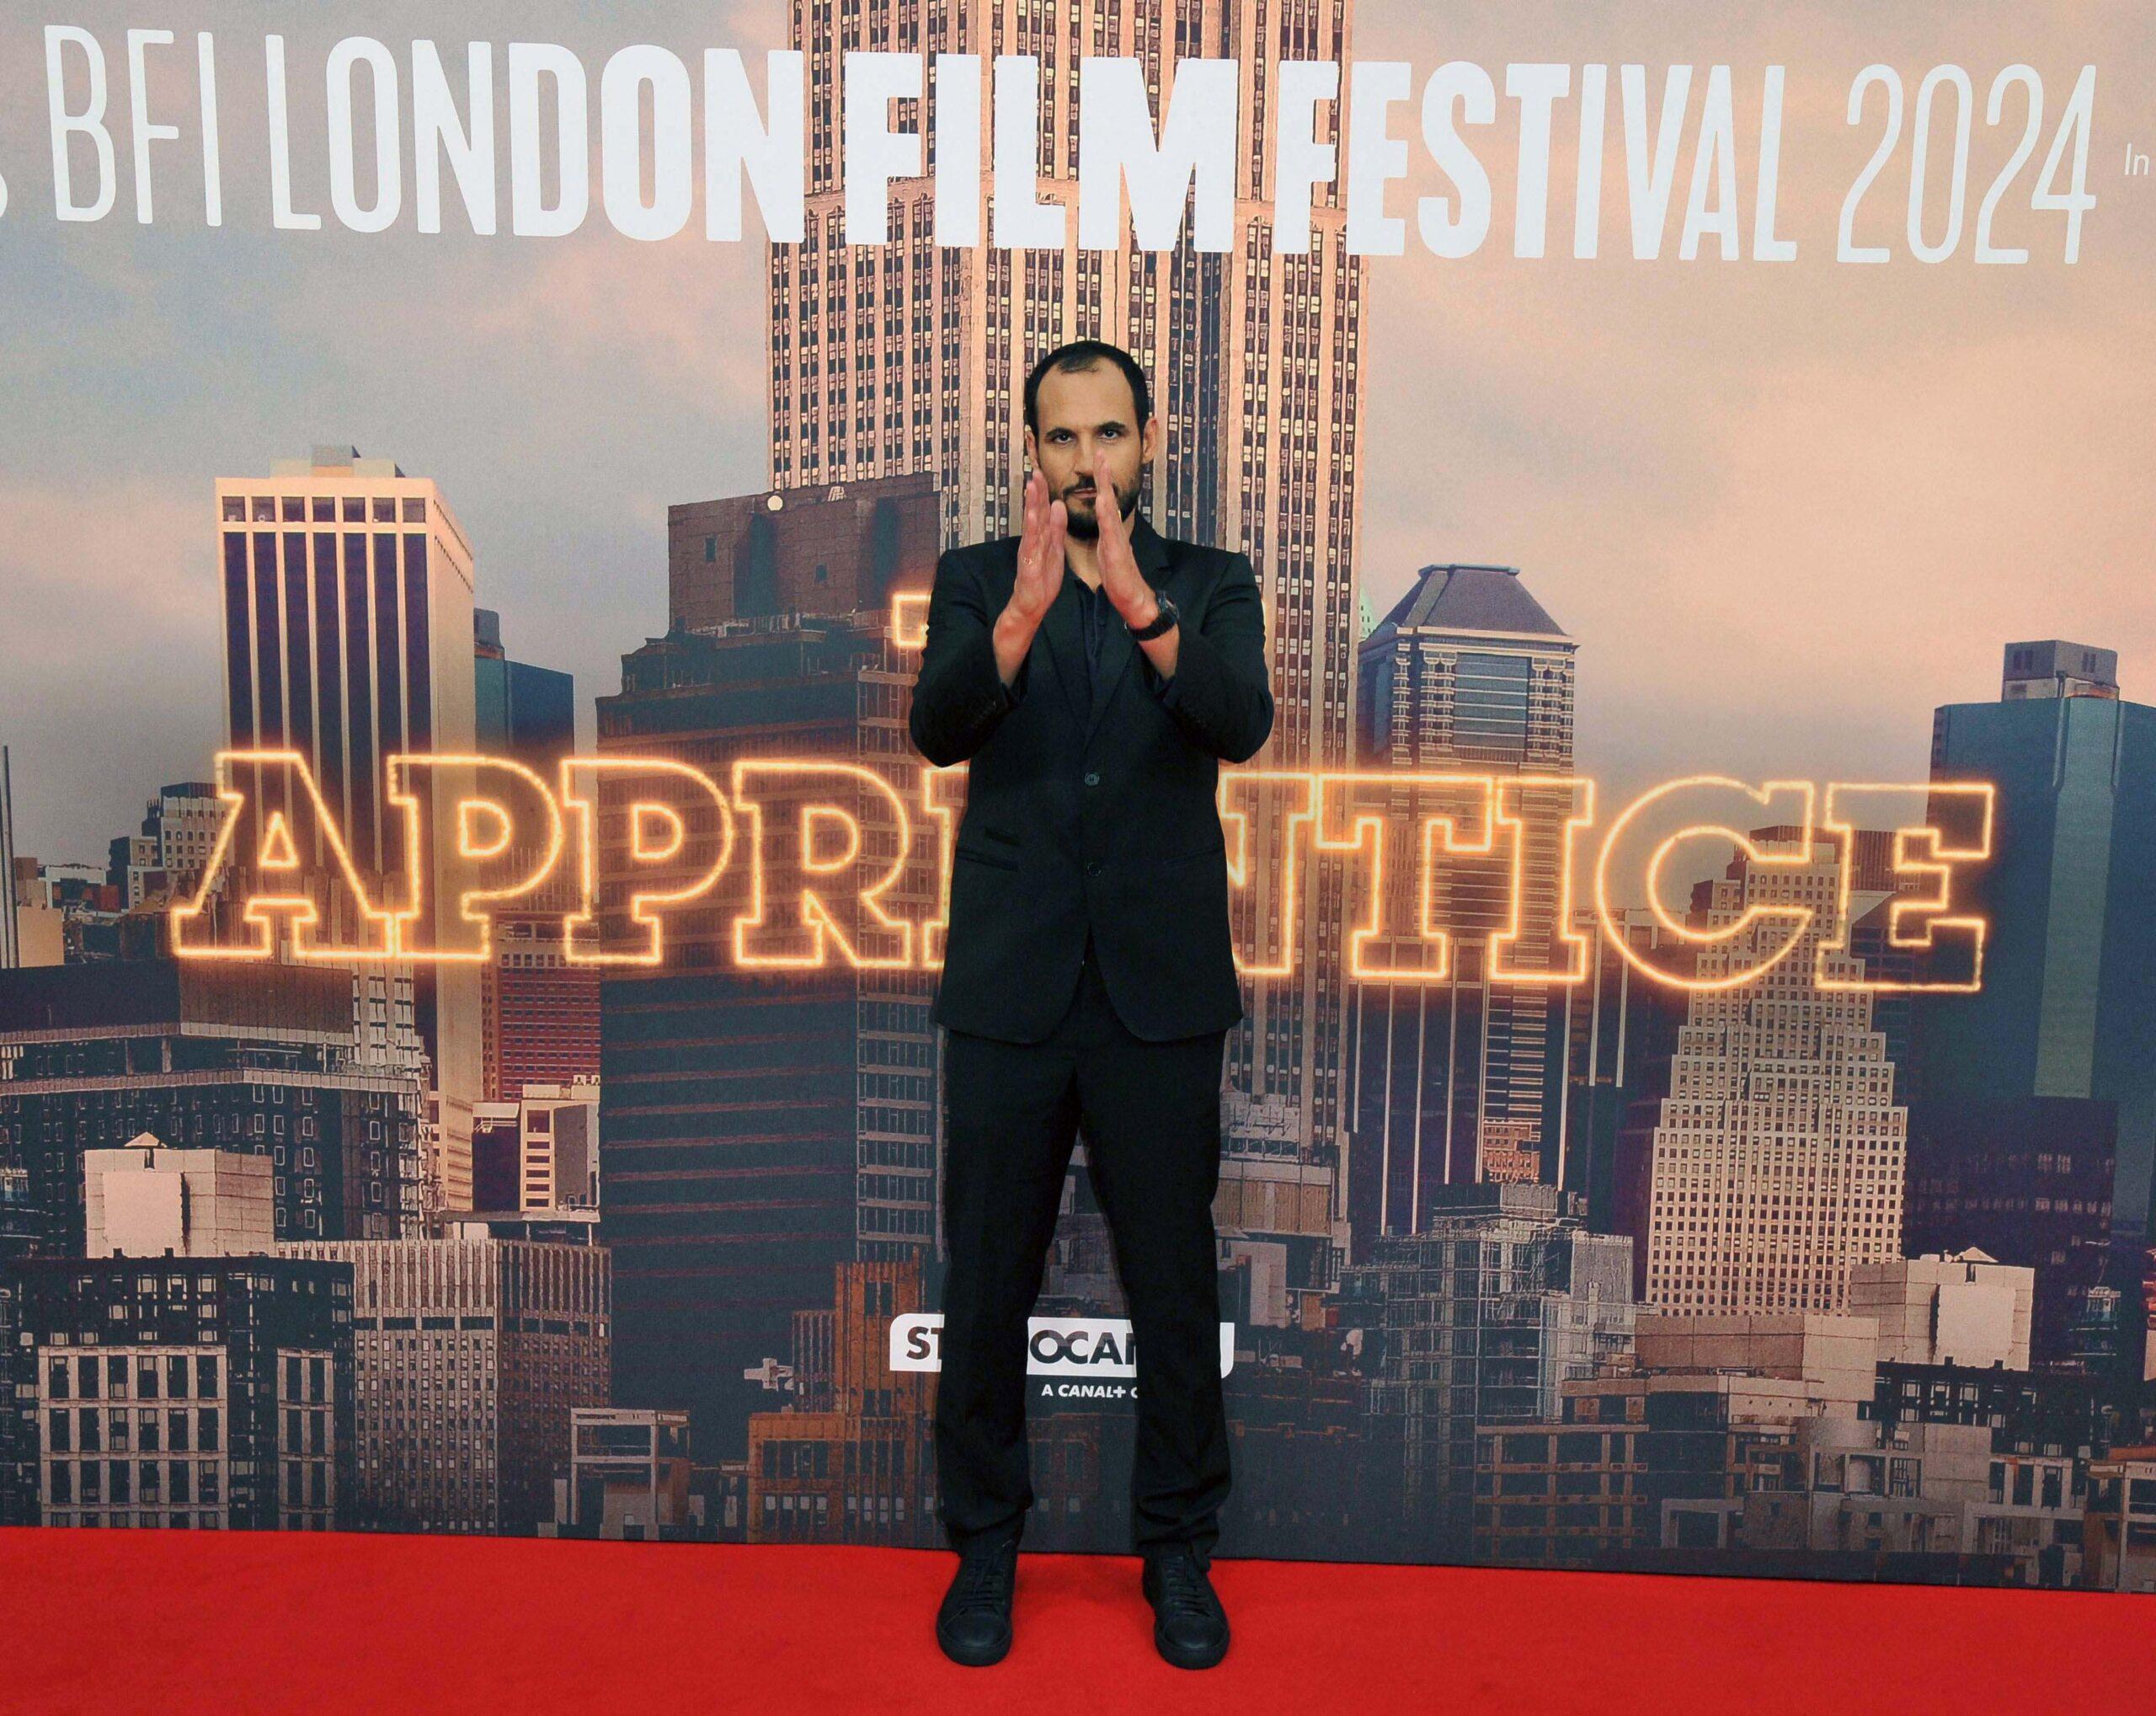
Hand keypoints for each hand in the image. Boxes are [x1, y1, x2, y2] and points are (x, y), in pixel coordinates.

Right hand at [994, 471, 1064, 683]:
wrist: (1032, 604)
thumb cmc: (1042, 578)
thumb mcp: (1055, 548)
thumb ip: (1056, 528)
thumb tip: (1058, 504)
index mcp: (1042, 537)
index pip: (1043, 510)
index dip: (1043, 492)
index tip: (1043, 473)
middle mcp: (1033, 541)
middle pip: (1035, 513)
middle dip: (1036, 493)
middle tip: (1036, 472)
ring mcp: (1029, 552)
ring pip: (1031, 526)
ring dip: (1031, 506)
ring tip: (1032, 488)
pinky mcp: (1029, 564)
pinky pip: (1030, 545)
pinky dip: (1031, 530)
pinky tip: (1032, 517)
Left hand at [1089, 453, 1155, 628]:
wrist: (1131, 597)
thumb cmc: (1119, 576)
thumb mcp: (1108, 549)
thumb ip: (1107, 532)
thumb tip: (1107, 519)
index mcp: (1110, 529)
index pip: (1104, 499)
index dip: (1100, 479)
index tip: (1097, 458)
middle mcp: (1115, 530)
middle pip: (1109, 496)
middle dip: (1104, 473)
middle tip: (1100, 451)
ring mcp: (1117, 539)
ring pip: (1110, 508)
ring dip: (1106, 487)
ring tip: (1102, 468)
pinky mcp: (1116, 551)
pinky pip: (1110, 530)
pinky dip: (1106, 515)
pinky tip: (1103, 501)